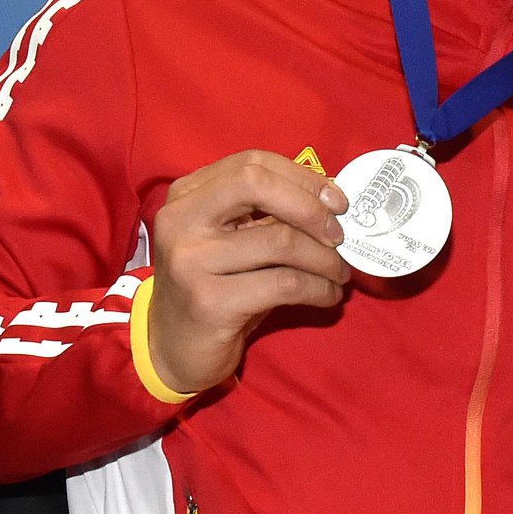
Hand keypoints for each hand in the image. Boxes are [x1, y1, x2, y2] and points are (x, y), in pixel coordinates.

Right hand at [148, 150, 350, 393]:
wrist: (172, 350)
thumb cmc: (215, 287)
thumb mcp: (232, 240)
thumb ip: (266, 213)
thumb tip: (330, 197)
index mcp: (187, 195)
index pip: (252, 163)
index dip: (302, 178)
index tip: (336, 200)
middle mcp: (181, 221)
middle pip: (257, 185)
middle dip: (311, 207)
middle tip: (339, 234)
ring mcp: (191, 261)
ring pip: (281, 240)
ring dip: (325, 258)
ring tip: (340, 273)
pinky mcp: (209, 302)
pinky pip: (284, 283)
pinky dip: (318, 287)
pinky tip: (327, 295)